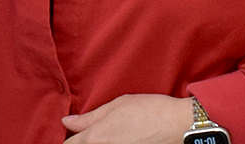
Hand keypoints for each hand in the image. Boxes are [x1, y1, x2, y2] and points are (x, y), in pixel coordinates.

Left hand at [62, 94, 194, 143]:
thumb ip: (89, 117)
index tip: (72, 135)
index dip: (69, 139)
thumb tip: (67, 122)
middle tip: (90, 134)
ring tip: (107, 137)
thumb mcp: (116, 105)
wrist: (177, 125)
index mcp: (96, 137)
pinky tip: (120, 140)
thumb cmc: (148, 110)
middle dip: (82, 143)